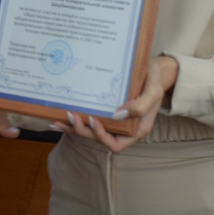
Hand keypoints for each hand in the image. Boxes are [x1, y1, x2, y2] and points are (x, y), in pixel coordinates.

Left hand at [52, 56, 177, 152]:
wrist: (156, 70)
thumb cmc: (156, 80)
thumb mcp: (153, 91)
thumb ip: (141, 106)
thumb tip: (118, 115)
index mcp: (136, 129)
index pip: (116, 144)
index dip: (102, 137)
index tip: (94, 121)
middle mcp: (123, 128)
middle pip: (99, 138)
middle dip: (82, 130)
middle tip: (69, 115)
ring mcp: (115, 120)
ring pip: (92, 131)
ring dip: (74, 128)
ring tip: (57, 121)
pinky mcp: (108, 110)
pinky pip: (91, 118)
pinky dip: (76, 119)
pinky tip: (61, 116)